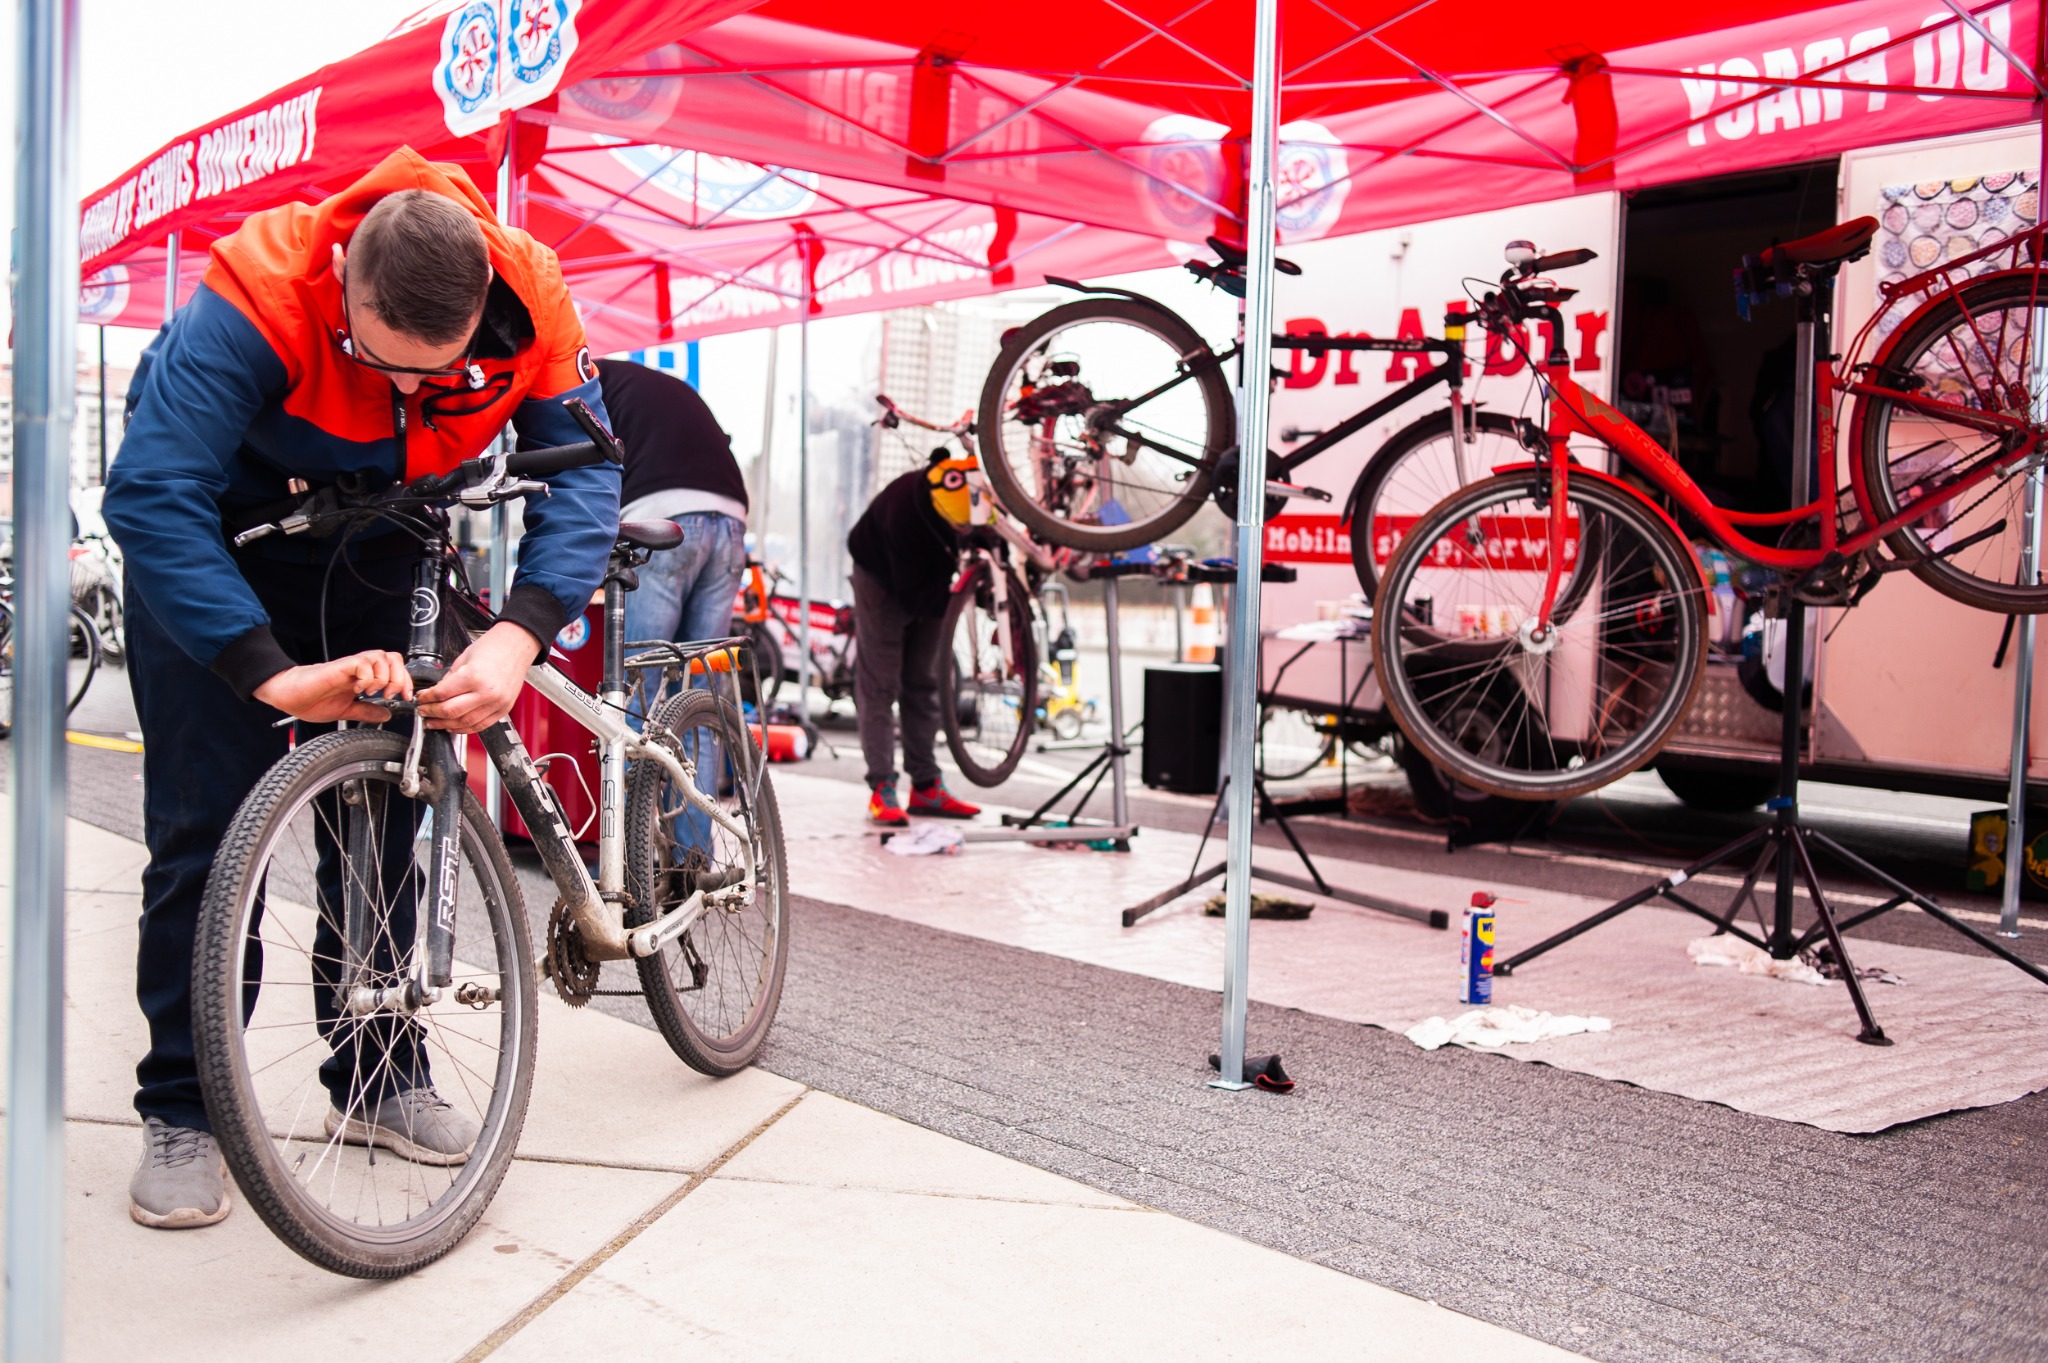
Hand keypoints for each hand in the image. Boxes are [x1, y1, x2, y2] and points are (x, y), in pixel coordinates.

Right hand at [253, 650, 411, 722]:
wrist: (289, 696)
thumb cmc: (311, 701)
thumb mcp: (346, 711)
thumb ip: (366, 711)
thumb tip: (386, 715)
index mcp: (364, 677)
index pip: (395, 668)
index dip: (405, 681)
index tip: (405, 698)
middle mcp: (360, 669)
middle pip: (393, 658)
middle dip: (399, 677)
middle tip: (390, 695)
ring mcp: (350, 667)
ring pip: (381, 657)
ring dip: (384, 677)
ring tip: (373, 693)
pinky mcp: (340, 667)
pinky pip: (363, 663)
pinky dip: (368, 677)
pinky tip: (359, 689)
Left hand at [416, 622, 537, 732]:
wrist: (517, 646)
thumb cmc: (493, 648)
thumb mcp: (464, 658)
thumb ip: (449, 679)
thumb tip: (436, 694)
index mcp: (474, 676)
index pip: (442, 694)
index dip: (426, 698)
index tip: (421, 698)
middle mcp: (487, 693)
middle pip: (451, 712)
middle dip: (432, 713)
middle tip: (423, 711)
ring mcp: (497, 703)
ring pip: (464, 723)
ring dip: (445, 725)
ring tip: (434, 722)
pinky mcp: (503, 709)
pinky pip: (481, 726)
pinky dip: (464, 729)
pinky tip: (453, 726)